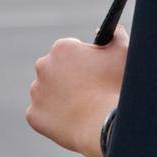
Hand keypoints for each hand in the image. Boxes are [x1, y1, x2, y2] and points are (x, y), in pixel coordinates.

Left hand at [26, 24, 127, 156]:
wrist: (104, 125)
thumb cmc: (115, 86)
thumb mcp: (123, 54)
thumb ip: (117, 36)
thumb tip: (114, 30)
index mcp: (62, 48)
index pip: (69, 51)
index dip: (83, 62)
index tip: (92, 73)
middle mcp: (43, 66)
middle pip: (54, 70)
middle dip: (66, 78)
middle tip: (85, 91)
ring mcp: (37, 91)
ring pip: (46, 91)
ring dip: (57, 96)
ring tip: (79, 108)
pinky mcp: (33, 114)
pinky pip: (42, 114)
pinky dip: (52, 117)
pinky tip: (70, 121)